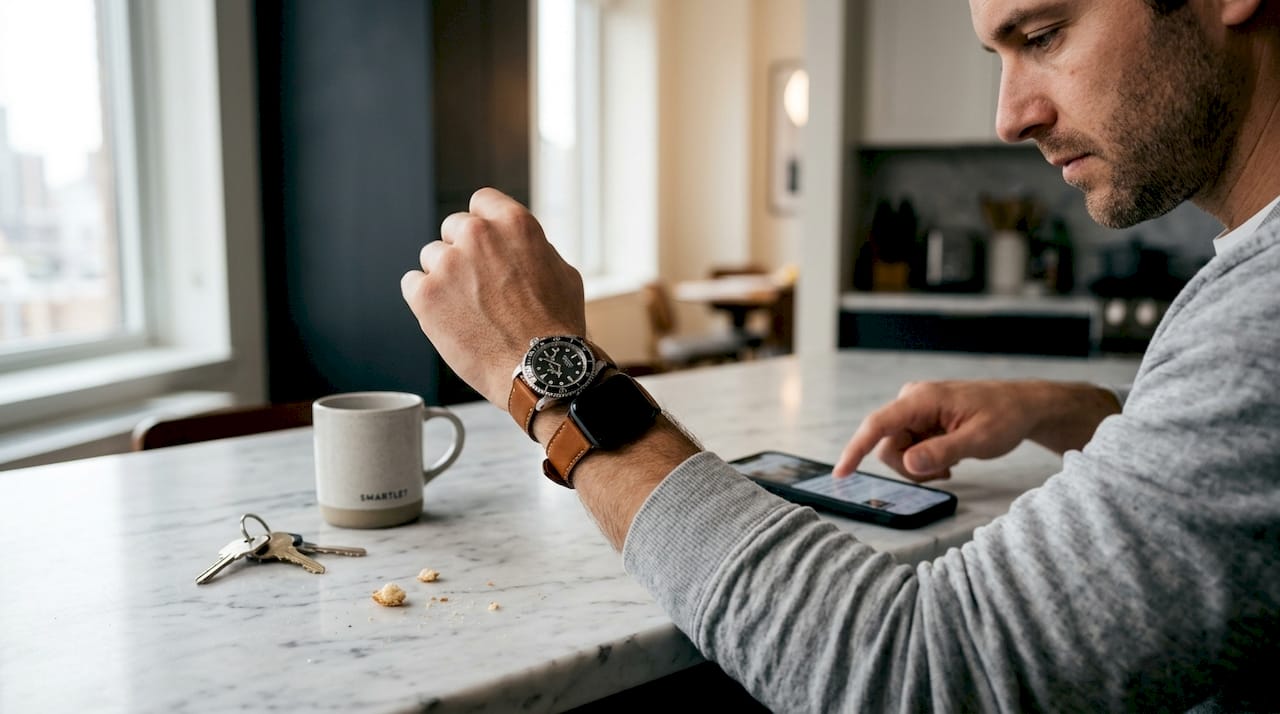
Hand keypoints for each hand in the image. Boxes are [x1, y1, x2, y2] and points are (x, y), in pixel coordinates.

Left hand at [400, 188, 585, 406]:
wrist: (540, 370)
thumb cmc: (556, 328)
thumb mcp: (562, 273)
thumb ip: (532, 249)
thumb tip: (515, 247)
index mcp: (514, 224)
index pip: (481, 201)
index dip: (484, 224)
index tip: (484, 243)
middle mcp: (478, 236)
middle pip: (453, 227)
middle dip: (463, 251)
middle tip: (478, 284)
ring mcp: (448, 264)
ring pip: (431, 256)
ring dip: (444, 276)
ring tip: (467, 308)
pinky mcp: (426, 295)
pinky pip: (411, 284)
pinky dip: (424, 299)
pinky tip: (447, 317)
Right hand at [833, 380, 1120, 481]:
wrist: (1023, 406)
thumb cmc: (1005, 417)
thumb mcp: (978, 439)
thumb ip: (942, 452)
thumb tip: (908, 464)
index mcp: (922, 399)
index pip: (877, 425)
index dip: (856, 450)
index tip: (841, 474)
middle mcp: (911, 401)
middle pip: (887, 446)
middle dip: (910, 467)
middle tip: (944, 473)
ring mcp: (915, 410)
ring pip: (897, 450)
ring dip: (920, 465)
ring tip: (951, 463)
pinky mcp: (920, 419)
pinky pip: (909, 447)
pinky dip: (925, 460)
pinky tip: (949, 458)